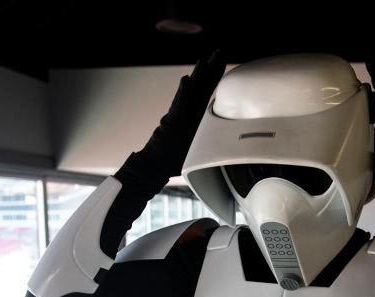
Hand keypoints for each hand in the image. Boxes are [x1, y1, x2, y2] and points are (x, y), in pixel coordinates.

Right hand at [146, 51, 226, 177]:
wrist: (153, 166)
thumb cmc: (171, 158)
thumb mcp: (193, 146)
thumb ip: (201, 135)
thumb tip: (213, 134)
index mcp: (194, 115)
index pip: (207, 91)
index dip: (215, 75)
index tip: (222, 60)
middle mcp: (187, 112)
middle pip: (202, 87)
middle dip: (211, 69)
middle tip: (219, 52)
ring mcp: (179, 116)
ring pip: (191, 92)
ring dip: (199, 75)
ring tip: (205, 60)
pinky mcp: (172, 123)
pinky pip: (180, 106)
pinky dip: (184, 92)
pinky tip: (187, 80)